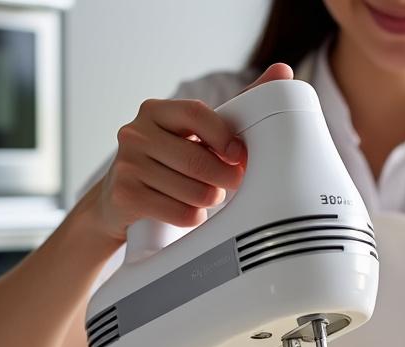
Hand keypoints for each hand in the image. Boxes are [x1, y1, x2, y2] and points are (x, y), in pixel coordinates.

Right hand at [92, 63, 293, 239]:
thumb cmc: (168, 163)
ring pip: (192, 190)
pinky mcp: (125, 195)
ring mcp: (127, 164)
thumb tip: (283, 71)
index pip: (197, 114)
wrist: (121, 200)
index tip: (239, 156)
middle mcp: (135, 132)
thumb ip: (237, 106)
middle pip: (197, 159)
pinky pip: (179, 212)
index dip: (224, 137)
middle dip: (224, 178)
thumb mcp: (195, 134)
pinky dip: (193, 217)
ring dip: (210, 200)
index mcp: (156, 111)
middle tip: (231, 184)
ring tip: (207, 196)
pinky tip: (188, 211)